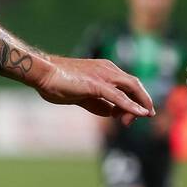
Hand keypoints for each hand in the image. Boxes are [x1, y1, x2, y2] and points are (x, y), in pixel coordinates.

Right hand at [36, 56, 153, 124]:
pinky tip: (139, 114)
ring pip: (131, 88)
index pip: (127, 84)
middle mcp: (108, 69)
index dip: (134, 100)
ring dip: (141, 103)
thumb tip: (112, 113)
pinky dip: (131, 105)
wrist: (42, 74)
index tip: (130, 115)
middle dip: (142, 101)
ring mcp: (103, 75)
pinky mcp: (97, 84)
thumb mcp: (82, 96)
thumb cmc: (56, 83)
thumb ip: (98, 104)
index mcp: (105, 69)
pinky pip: (119, 96)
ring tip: (144, 116)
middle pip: (134, 85)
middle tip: (143, 117)